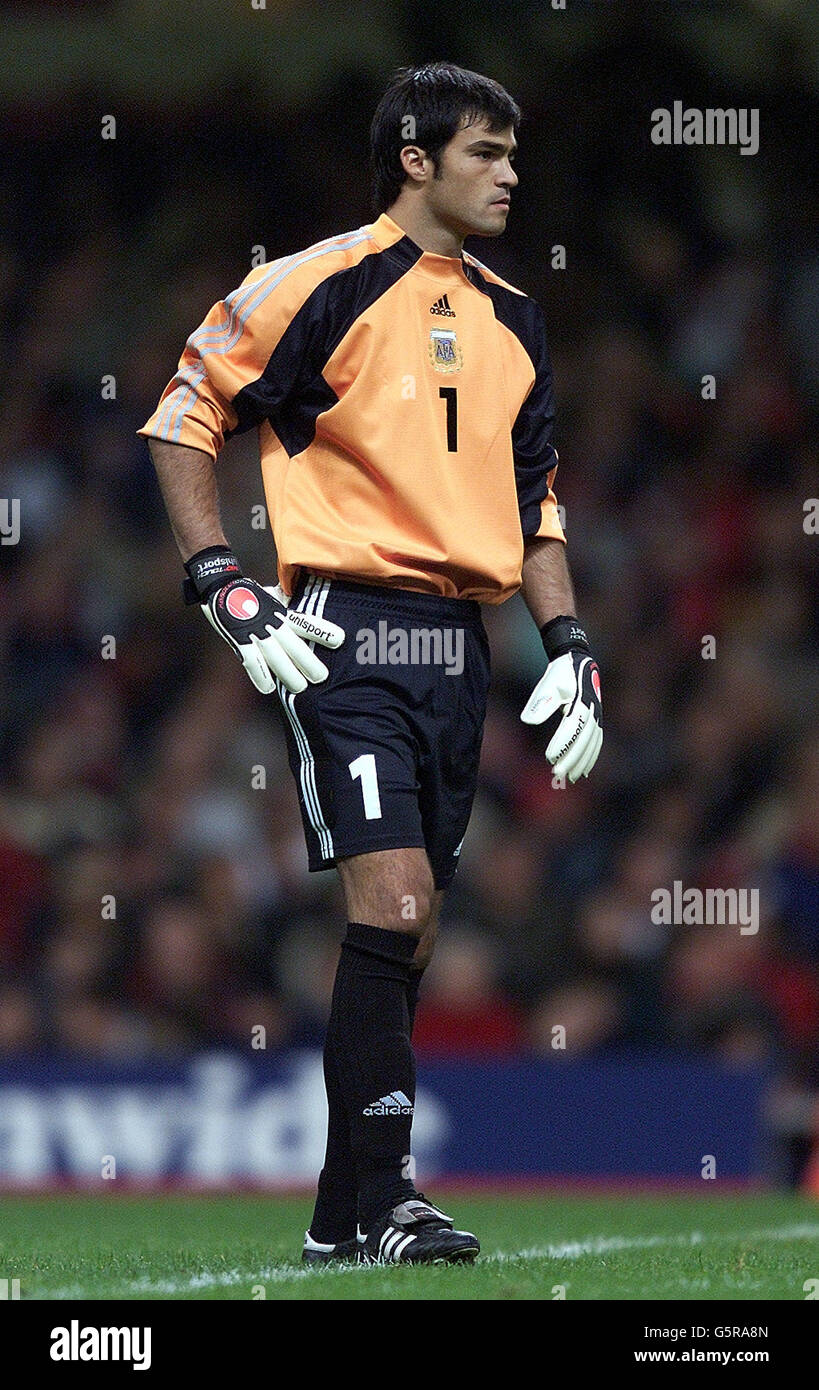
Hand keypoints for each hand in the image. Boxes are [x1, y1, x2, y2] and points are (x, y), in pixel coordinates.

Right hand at [182, 548, 343, 693]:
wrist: (221, 586)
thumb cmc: (252, 593)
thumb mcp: (275, 594)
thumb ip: (290, 603)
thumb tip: (308, 607)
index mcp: (282, 611)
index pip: (305, 622)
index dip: (322, 631)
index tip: (340, 640)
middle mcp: (271, 623)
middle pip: (294, 646)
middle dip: (308, 662)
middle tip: (322, 677)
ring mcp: (255, 633)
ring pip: (275, 657)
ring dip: (289, 674)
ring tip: (301, 688)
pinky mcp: (240, 642)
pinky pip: (251, 662)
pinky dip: (260, 676)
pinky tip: (269, 689)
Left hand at [520, 616, 601, 781]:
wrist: (578, 662)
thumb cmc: (559, 675)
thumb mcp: (547, 686)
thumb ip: (540, 704)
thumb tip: (529, 721)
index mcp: (580, 701)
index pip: (571, 727)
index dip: (562, 744)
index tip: (550, 758)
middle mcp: (592, 710)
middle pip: (583, 739)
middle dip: (571, 758)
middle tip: (557, 773)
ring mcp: (597, 716)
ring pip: (591, 744)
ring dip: (582, 762)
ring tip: (571, 777)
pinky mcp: (598, 719)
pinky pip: (596, 742)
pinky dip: (591, 757)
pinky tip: (584, 771)